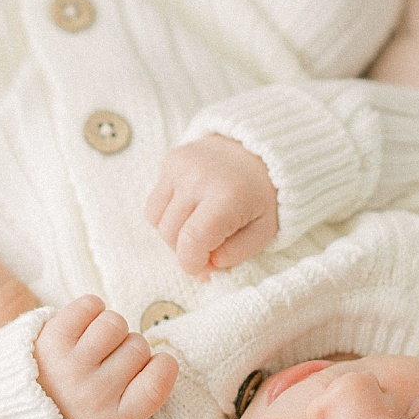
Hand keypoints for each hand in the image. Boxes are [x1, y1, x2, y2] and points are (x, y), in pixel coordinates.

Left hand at [34, 295, 177, 418]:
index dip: (161, 365)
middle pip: (139, 346)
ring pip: (116, 323)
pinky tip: (78, 329)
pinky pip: (91, 305)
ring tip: (89, 344)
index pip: (160, 380)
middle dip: (125, 348)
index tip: (146, 367)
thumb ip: (142, 394)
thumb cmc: (77, 402)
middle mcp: (93, 397)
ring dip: (107, 327)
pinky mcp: (52, 338)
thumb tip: (167, 358)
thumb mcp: (112, 415)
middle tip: (102, 362)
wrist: (19, 398)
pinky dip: (88, 310)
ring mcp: (71, 366)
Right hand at [146, 135, 278, 276]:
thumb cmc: (263, 196)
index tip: (203, 267)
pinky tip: (190, 207)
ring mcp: (181, 167)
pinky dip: (168, 213)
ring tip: (197, 227)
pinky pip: (154, 201)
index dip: (192, 264)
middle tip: (206, 247)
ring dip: (173, 233)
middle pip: (170, 234)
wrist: (261, 149)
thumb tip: (202, 269)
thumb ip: (234, 255)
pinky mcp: (171, 160)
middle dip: (185, 250)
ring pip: (156, 220)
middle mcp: (198, 179)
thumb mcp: (263, 231)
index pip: (191, 242)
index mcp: (227, 198)